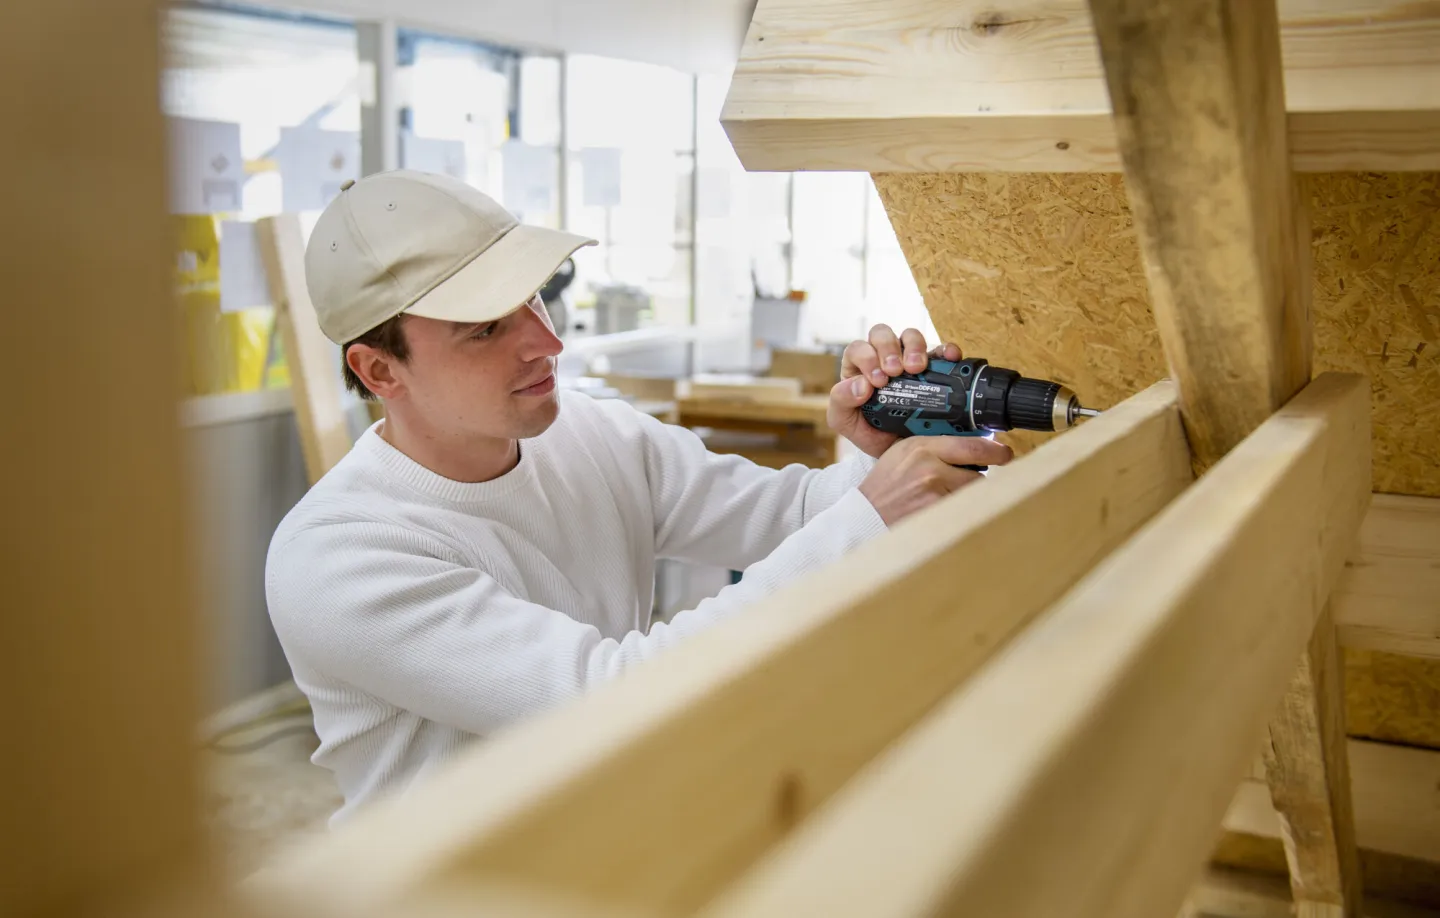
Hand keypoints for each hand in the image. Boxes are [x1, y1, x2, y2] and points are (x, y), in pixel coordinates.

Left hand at [828, 324, 963, 458]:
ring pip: (910, 336)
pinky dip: (945, 350)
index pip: (858, 349)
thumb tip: (860, 384)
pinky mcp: (933, 367)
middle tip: (896, 371)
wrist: (899, 451)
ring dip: (914, 346)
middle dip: (889, 349)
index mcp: (858, 367)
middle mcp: (882, 357)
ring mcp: (908, 359)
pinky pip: (940, 351)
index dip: (867, 358)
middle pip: (882, 334)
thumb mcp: (845, 421)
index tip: (878, 380)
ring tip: (917, 368)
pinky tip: (949, 357)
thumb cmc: (868, 431)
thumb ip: (841, 402)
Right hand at [858, 435, 1012, 526]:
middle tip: (977, 481)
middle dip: (979, 478)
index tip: (1004, 453)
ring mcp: (934, 494)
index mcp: (922, 447)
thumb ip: (934, 446)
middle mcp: (930, 468)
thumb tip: (971, 445)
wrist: (867, 512)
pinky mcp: (936, 514)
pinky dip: (957, 510)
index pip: (972, 446)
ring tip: (947, 496)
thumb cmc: (886, 483)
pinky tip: (941, 509)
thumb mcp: (904, 452)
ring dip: (967, 496)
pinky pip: (961, 510)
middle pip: (978, 474)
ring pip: (971, 494)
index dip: (995, 450)